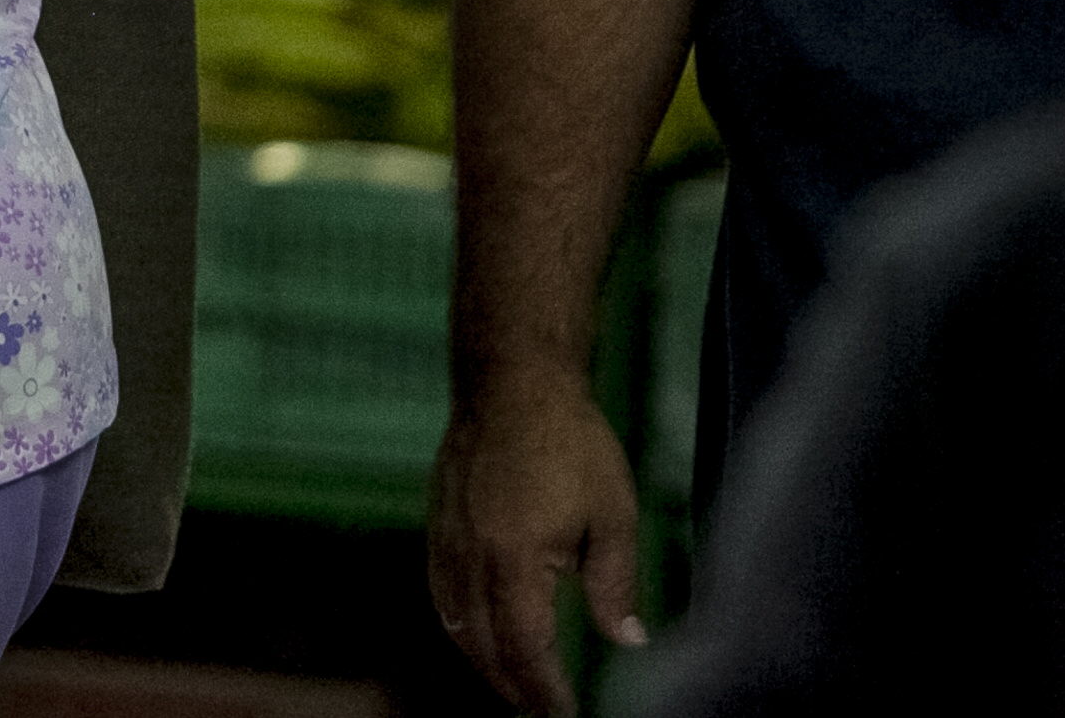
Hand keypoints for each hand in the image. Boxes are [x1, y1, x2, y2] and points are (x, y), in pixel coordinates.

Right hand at [427, 373, 646, 714]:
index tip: (564, 713)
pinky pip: (439, 590)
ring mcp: (448, 539)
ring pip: (454, 622)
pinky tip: (473, 631)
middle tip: (540, 709)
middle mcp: (472, 556)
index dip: (545, 690)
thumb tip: (627, 640)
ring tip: (510, 682)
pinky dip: (456, 623)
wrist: (512, 379)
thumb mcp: (612, 513)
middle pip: (484, 646)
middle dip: (512, 686)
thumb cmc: (569, 439)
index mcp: (516, 558)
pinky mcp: (437, 521)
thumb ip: (615, 584)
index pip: (526, 648)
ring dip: (481, 661)